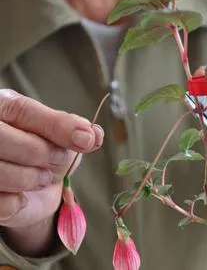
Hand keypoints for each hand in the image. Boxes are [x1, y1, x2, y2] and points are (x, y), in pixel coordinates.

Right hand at [0, 90, 103, 253]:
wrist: (32, 190)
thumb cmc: (44, 155)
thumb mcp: (61, 138)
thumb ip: (75, 131)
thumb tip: (95, 134)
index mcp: (2, 107)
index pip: (22, 110)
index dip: (56, 126)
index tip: (86, 140)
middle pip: (4, 140)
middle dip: (41, 153)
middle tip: (58, 160)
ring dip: (31, 179)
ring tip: (42, 177)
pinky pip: (1, 203)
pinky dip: (19, 203)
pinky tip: (21, 196)